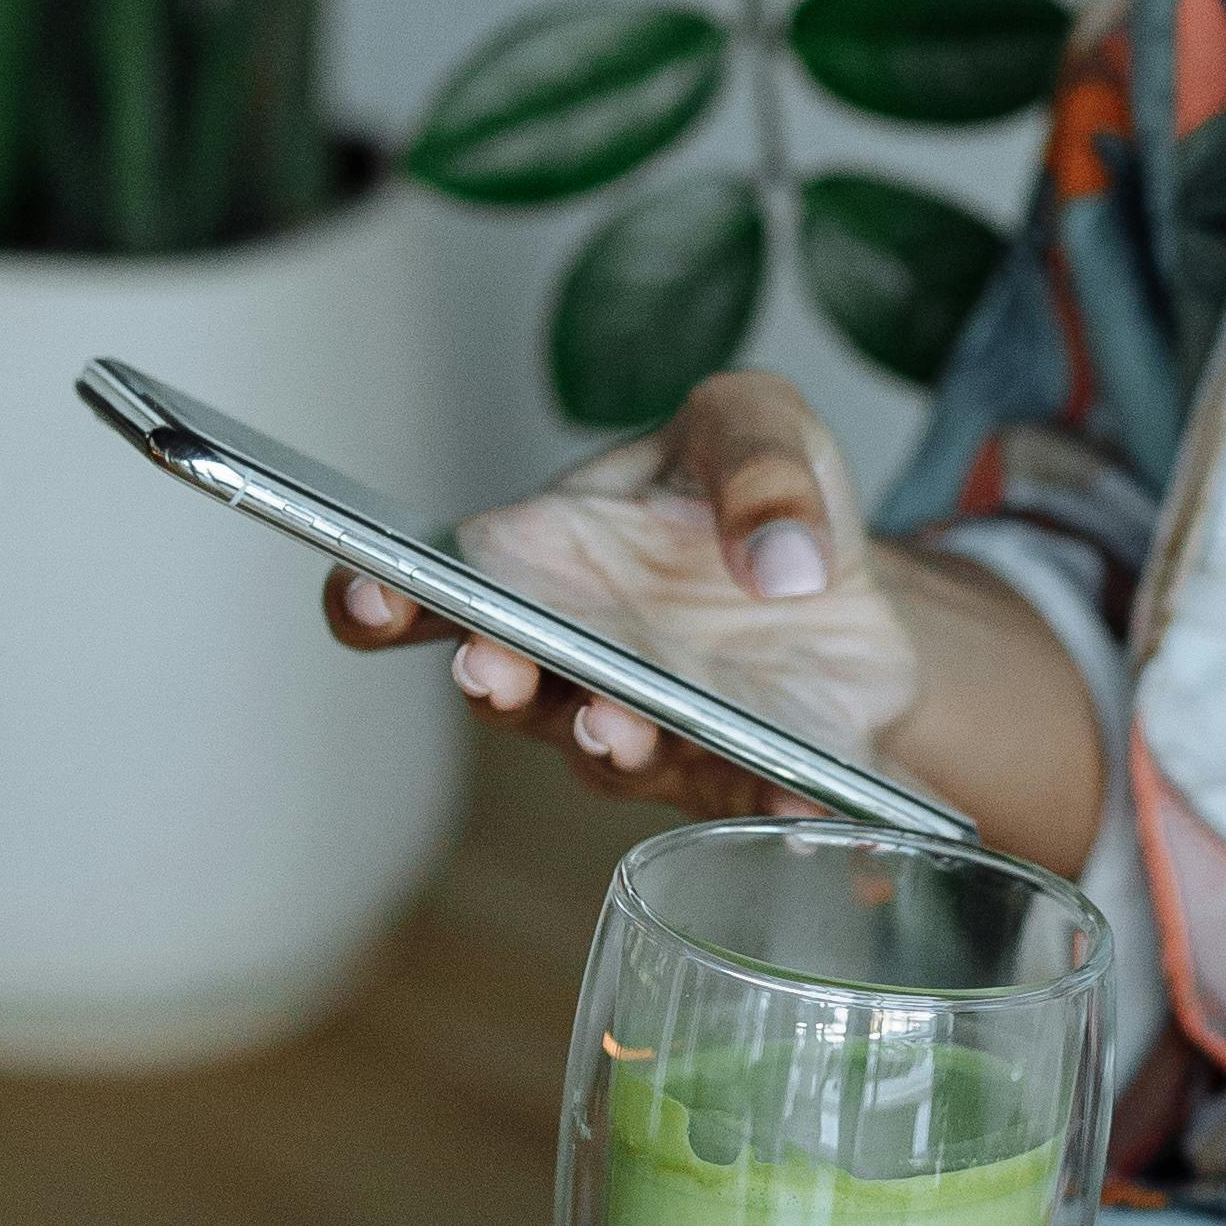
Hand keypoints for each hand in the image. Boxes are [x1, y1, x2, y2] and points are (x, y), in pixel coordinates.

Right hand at [323, 368, 1104, 866]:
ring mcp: (646, 723)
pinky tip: (792, 795)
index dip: (382, 597)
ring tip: (623, 726)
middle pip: (505, 686)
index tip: (370, 593)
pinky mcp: (729, 771)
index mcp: (547, 558)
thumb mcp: (762, 425)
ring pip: (604, 751)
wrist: (855, 582)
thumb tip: (781, 562)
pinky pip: (735, 796)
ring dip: (608, 744)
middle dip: (495, 679)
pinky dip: (759, 800)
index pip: (436, 587)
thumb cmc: (766, 499)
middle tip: (496, 666)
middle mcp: (575, 656)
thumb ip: (758, 463)